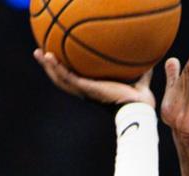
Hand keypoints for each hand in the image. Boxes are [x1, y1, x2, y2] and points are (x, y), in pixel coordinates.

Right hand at [33, 50, 155, 108]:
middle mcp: (87, 92)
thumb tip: (150, 57)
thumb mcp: (140, 79)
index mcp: (95, 90)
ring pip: (60, 79)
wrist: (138, 108)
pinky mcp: (86, 89)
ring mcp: (85, 91)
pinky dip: (57, 67)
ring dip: (48, 67)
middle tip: (41, 54)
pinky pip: (67, 77)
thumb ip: (142, 70)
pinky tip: (49, 55)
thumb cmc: (140, 100)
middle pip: (63, 80)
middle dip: (51, 68)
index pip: (76, 80)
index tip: (60, 59)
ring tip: (38, 53)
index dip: (66, 70)